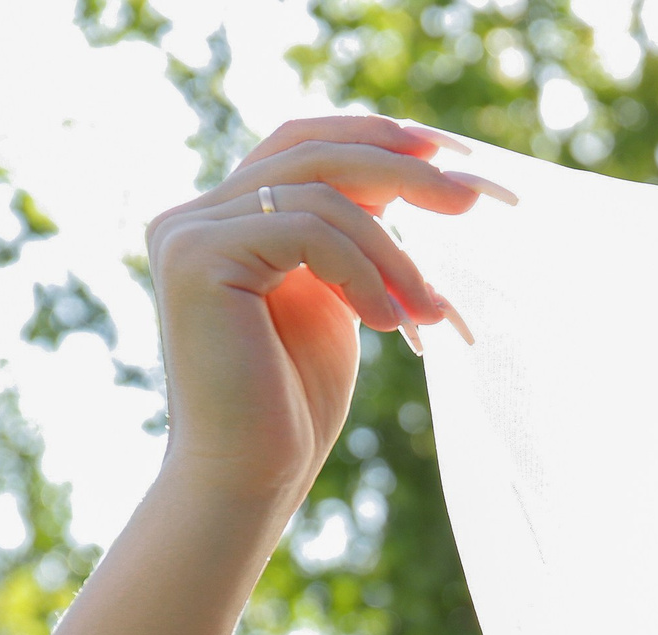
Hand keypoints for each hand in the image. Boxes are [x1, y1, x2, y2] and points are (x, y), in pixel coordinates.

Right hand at [144, 115, 511, 501]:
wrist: (250, 475)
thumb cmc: (295, 401)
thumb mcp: (337, 297)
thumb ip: (350, 237)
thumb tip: (415, 178)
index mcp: (224, 217)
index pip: (303, 143)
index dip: (374, 136)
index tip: (448, 152)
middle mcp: (194, 214)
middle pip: (313, 153)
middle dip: (401, 171)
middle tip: (470, 199)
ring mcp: (188, 232)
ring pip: (321, 194)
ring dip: (393, 252)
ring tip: (428, 310)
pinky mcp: (197, 257)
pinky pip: (308, 230)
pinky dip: (362, 271)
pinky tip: (386, 323)